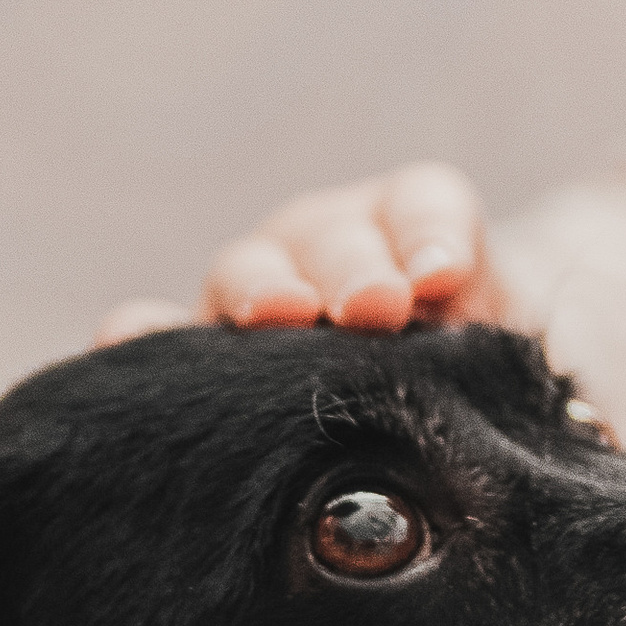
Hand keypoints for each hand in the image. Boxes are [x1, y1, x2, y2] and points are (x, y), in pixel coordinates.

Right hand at [97, 160, 503, 344]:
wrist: (423, 420)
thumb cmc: (470, 381)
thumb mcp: (500, 359)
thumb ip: (495, 355)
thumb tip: (502, 373)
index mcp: (415, 228)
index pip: (423, 205)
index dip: (430, 233)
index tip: (441, 276)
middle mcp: (329, 242)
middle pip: (334, 237)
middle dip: (353, 268)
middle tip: (375, 306)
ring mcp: (257, 283)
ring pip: (251, 267)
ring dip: (263, 286)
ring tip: (278, 313)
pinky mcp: (202, 344)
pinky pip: (161, 332)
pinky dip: (142, 334)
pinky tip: (122, 346)